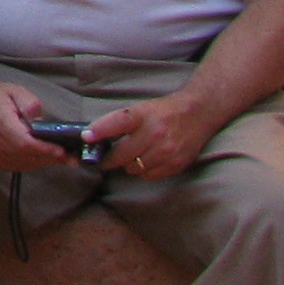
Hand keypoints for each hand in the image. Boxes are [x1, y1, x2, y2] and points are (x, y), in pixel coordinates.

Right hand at [0, 81, 74, 175]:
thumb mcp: (16, 91)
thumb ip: (31, 105)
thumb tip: (43, 124)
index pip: (25, 142)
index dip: (45, 150)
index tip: (63, 152)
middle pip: (26, 155)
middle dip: (50, 157)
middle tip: (70, 158)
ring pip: (21, 163)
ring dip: (42, 162)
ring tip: (58, 157)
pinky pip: (14, 165)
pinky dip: (30, 163)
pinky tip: (40, 157)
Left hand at [86, 92, 223, 183]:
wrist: (197, 114)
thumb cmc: (162, 112)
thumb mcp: (139, 109)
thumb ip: (118, 123)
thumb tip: (91, 137)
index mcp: (141, 116)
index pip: (115, 124)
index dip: (98, 131)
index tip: (86, 138)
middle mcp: (154, 133)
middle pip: (121, 155)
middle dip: (110, 159)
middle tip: (106, 159)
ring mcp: (166, 151)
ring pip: (134, 168)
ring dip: (129, 165)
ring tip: (133, 156)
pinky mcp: (175, 164)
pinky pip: (149, 176)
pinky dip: (144, 171)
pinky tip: (148, 160)